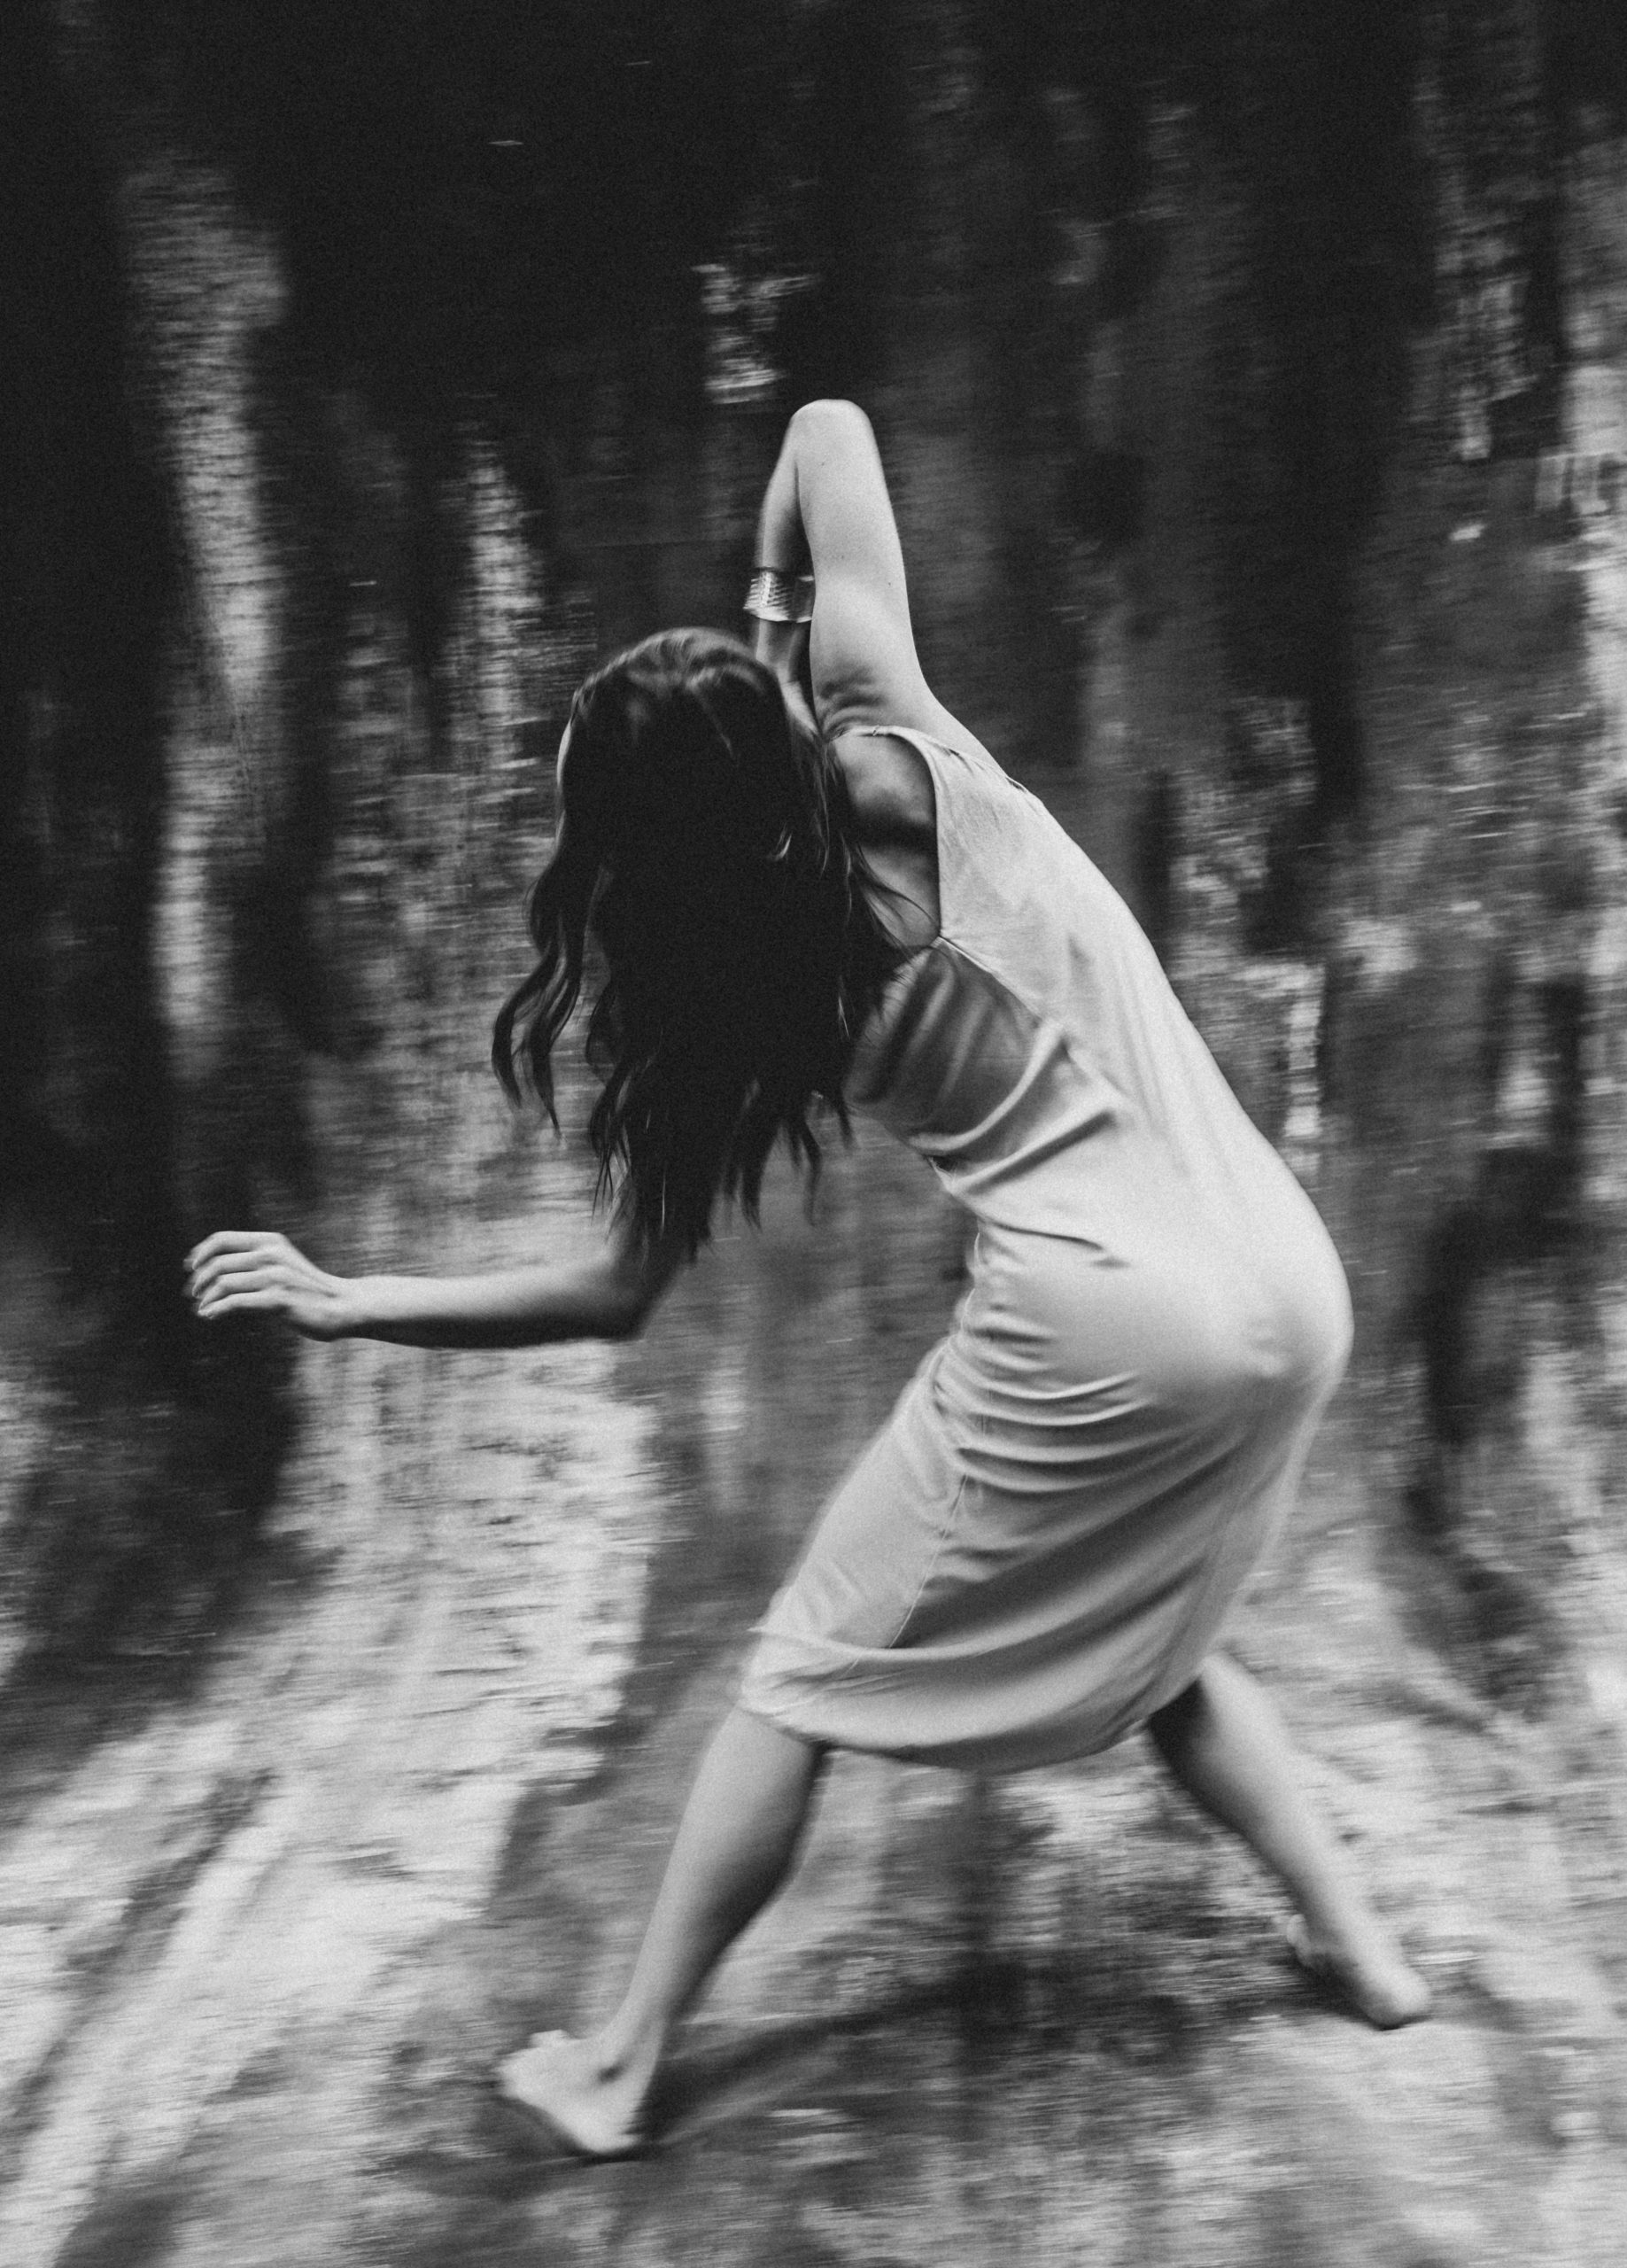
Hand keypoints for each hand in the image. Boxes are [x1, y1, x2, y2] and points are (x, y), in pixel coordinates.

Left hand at [186, 1230, 353, 1339]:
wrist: (343, 1305)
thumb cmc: (310, 1289)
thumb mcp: (284, 1264)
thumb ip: (258, 1262)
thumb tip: (217, 1273)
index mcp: (271, 1241)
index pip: (222, 1239)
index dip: (201, 1252)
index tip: (190, 1267)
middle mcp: (271, 1255)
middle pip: (218, 1263)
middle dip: (199, 1280)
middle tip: (192, 1294)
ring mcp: (274, 1276)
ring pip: (223, 1283)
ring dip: (206, 1297)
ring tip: (201, 1307)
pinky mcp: (277, 1299)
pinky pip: (235, 1303)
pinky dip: (217, 1309)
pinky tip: (210, 1316)